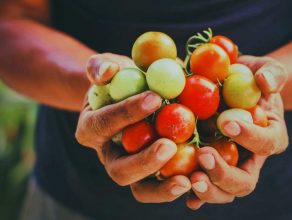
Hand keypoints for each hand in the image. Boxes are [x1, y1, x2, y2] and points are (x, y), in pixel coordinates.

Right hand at [76, 54, 190, 202]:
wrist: (130, 98)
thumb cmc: (119, 81)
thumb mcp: (106, 67)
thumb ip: (100, 67)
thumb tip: (108, 71)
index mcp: (91, 130)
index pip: (105, 123)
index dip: (127, 112)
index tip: (155, 98)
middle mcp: (109, 156)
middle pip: (120, 170)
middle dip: (144, 161)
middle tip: (169, 145)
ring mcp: (131, 169)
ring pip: (141, 189)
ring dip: (164, 188)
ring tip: (187, 179)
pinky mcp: (152, 176)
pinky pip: (164, 188)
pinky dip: (180, 187)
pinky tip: (200, 179)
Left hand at [187, 55, 288, 208]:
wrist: (233, 88)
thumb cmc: (251, 78)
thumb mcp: (266, 68)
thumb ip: (272, 72)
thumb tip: (265, 82)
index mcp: (270, 137)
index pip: (266, 143)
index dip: (249, 136)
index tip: (227, 122)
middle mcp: (250, 160)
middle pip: (244, 181)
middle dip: (224, 173)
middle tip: (204, 155)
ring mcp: (228, 167)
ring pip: (223, 191)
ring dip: (208, 189)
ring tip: (190, 178)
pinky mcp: (207, 168)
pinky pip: (201, 187)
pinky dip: (192, 194)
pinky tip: (180, 190)